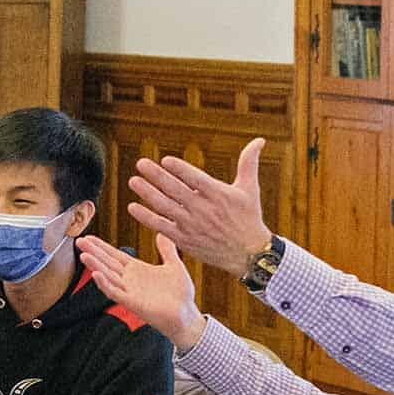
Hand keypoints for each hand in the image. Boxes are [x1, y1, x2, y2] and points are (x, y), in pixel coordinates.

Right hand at [75, 234, 207, 349]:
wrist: (187, 315)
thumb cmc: (180, 294)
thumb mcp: (174, 266)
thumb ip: (166, 250)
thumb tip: (162, 233)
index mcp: (137, 270)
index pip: (115, 255)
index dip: (102, 247)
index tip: (89, 237)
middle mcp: (129, 280)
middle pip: (107, 263)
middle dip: (93, 252)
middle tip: (79, 241)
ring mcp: (129, 291)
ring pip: (108, 276)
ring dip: (95, 266)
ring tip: (84, 255)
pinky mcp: (132, 303)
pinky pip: (115, 292)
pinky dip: (105, 284)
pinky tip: (96, 274)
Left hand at [127, 138, 271, 275]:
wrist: (249, 254)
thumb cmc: (249, 218)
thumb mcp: (250, 189)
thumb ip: (249, 163)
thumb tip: (260, 140)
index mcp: (218, 194)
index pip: (195, 179)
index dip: (180, 169)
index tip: (165, 160)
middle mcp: (203, 209)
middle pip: (175, 190)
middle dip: (157, 176)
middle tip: (141, 163)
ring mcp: (192, 225)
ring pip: (165, 207)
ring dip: (147, 194)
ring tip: (134, 181)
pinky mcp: (184, 239)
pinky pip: (161, 226)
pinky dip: (146, 218)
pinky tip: (133, 207)